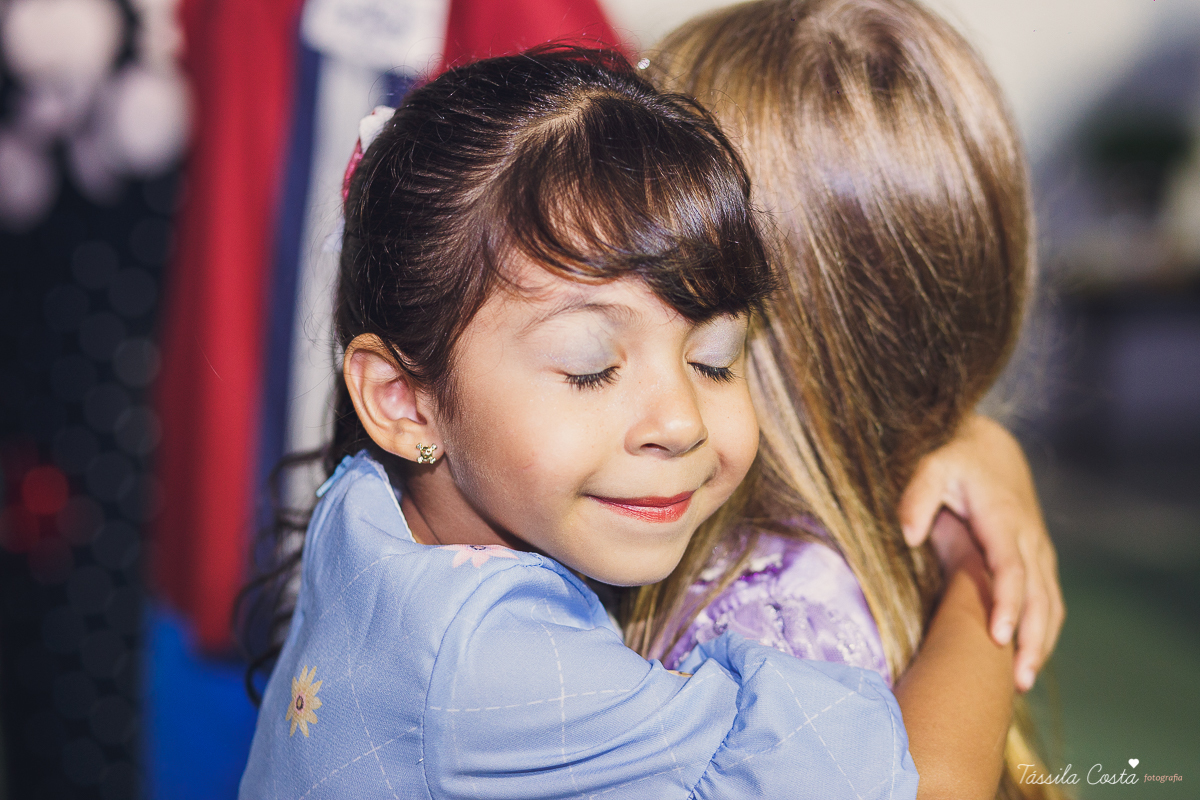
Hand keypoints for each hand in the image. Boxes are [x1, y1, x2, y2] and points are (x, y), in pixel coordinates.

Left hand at [897, 414, 1064, 690]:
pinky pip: (1050, 601)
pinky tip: (1028, 661)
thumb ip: (917, 497)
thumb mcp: (930, 466)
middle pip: (1038, 597)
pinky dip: (1044, 631)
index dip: (1007, 603)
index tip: (999, 636)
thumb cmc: (954, 457)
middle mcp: (1029, 539)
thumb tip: (908, 536)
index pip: (1010, 568)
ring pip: (1050, 604)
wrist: (991, 448)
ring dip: (1042, 643)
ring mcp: (1039, 551)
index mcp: (1004, 518)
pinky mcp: (1040, 560)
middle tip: (1016, 681)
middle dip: (1031, 639)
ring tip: (1021, 683)